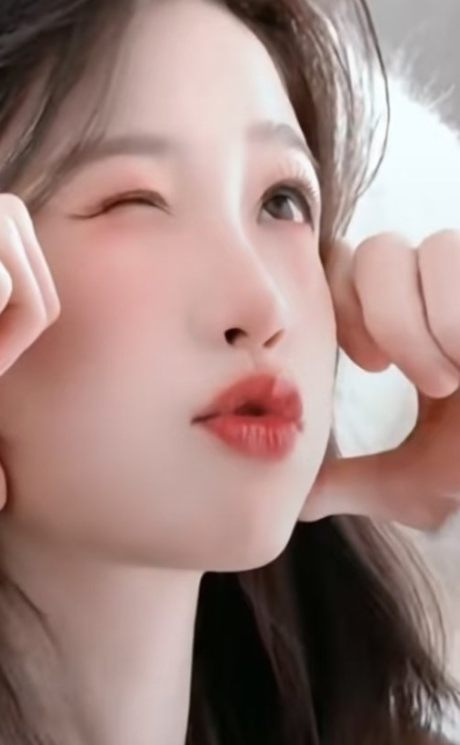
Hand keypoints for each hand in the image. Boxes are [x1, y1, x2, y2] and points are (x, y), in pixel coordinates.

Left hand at [301, 232, 459, 529]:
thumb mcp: (405, 486)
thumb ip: (345, 483)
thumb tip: (300, 498)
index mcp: (412, 330)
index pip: (349, 265)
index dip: (340, 301)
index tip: (366, 363)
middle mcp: (448, 298)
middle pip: (379, 248)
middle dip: (384, 316)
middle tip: (401, 375)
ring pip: (434, 246)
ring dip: (427, 322)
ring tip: (448, 378)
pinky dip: (454, 314)